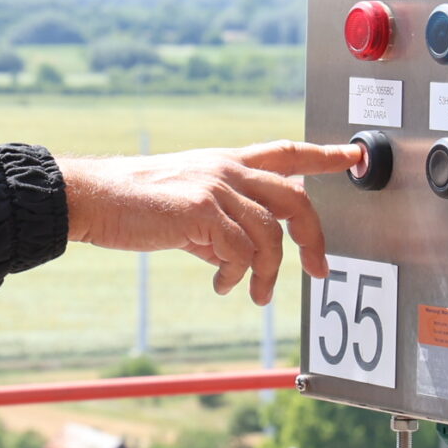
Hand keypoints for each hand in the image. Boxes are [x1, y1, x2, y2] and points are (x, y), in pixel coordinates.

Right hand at [56, 141, 365, 304]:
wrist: (92, 198)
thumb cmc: (132, 206)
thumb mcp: (186, 209)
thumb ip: (219, 226)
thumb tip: (238, 258)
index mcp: (226, 162)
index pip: (287, 152)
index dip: (324, 156)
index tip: (355, 157)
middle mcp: (227, 168)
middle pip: (295, 198)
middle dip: (313, 239)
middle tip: (318, 270)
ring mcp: (216, 186)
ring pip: (270, 234)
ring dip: (269, 274)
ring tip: (257, 295)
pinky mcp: (202, 210)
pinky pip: (240, 251)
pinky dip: (238, 276)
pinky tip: (222, 285)